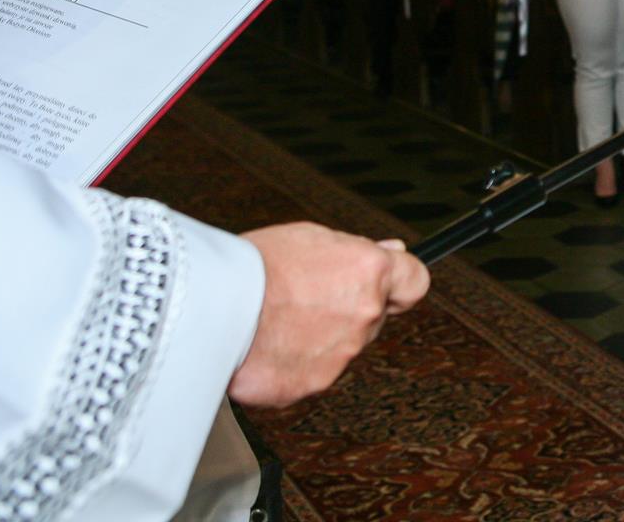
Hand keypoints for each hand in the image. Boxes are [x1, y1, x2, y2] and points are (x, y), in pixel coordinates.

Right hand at [229, 224, 430, 407]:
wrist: (208, 305)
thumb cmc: (253, 265)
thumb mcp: (310, 238)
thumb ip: (356, 251)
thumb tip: (392, 251)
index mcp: (370, 273)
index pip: (415, 282)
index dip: (400, 285)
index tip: (388, 286)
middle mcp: (363, 316)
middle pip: (371, 317)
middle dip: (345, 310)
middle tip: (302, 298)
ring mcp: (340, 356)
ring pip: (339, 348)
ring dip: (317, 339)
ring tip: (274, 319)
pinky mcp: (310, 386)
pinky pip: (308, 375)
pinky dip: (290, 364)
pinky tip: (264, 345)